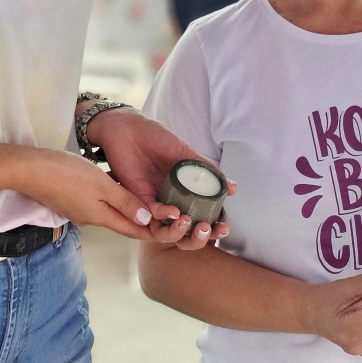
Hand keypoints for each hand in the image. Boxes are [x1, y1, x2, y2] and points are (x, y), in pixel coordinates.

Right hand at [17, 147, 153, 239]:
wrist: (30, 170)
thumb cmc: (66, 174)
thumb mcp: (102, 185)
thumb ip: (125, 202)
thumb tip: (147, 220)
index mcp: (101, 217)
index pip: (133, 230)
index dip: (152, 230)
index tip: (171, 225)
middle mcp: (90, 218)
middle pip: (122, 222)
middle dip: (141, 219)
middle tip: (161, 209)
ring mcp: (78, 210)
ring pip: (108, 211)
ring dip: (125, 206)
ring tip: (141, 195)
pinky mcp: (69, 201)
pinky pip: (96, 203)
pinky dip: (109, 198)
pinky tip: (112, 184)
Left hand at [85, 108, 233, 249]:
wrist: (128, 127)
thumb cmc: (156, 138)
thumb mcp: (185, 154)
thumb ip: (207, 170)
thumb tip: (233, 187)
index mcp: (183, 192)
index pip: (200, 216)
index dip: (213, 226)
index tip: (224, 227)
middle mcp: (169, 200)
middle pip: (185, 229)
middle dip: (198, 236)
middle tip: (210, 230)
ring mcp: (153, 201)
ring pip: (166, 229)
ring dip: (179, 231)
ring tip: (190, 222)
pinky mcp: (137, 198)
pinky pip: (150, 214)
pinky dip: (162, 215)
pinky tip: (173, 211)